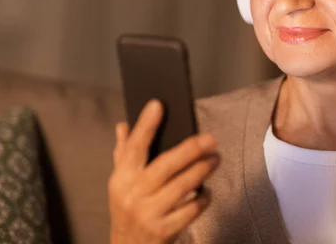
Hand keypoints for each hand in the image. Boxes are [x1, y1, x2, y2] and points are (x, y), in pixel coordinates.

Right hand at [108, 100, 218, 243]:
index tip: (158, 105)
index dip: (145, 125)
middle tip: (210, 139)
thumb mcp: (120, 183)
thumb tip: (123, 125)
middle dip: (190, 150)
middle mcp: (133, 194)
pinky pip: (190, 210)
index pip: (134, 147)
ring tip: (216, 158)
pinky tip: (208, 191)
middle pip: (164, 166)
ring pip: (181, 187)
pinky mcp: (163, 230)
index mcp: (121, 178)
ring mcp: (148, 213)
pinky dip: (202, 199)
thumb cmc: (127, 209)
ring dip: (202, 171)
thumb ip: (123, 153)